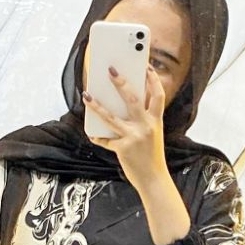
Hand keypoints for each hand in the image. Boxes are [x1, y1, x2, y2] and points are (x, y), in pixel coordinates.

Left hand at [82, 65, 170, 192]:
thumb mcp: (152, 134)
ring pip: (111, 117)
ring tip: (86, 95)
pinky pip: (105, 140)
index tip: (145, 66)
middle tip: (111, 70)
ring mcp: (133, 137)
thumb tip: (123, 106)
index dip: (152, 79)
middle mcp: (146, 126)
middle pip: (133, 99)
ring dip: (97, 106)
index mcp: (156, 120)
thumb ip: (143, 120)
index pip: (158, 94)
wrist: (153, 178)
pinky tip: (90, 132)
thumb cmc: (151, 155)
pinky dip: (96, 136)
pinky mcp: (122, 148)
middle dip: (122, 83)